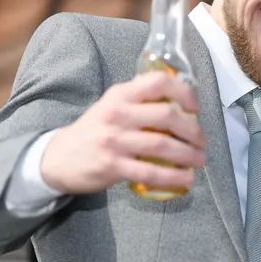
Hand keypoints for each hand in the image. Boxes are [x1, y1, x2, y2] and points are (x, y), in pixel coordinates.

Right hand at [40, 71, 207, 193]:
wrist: (58, 157)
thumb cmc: (93, 130)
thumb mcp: (111, 105)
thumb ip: (139, 101)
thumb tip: (179, 101)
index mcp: (120, 95)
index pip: (158, 82)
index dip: (183, 92)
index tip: (195, 108)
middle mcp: (118, 114)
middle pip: (167, 115)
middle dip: (192, 129)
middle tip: (202, 141)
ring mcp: (114, 140)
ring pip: (162, 145)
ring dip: (188, 154)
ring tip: (200, 160)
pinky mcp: (113, 166)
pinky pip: (150, 172)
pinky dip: (173, 177)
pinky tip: (185, 179)